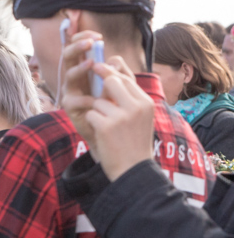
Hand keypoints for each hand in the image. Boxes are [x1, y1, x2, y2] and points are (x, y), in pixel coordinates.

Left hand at [61, 39, 155, 179]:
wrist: (132, 170)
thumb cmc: (133, 144)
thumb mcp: (139, 118)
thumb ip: (129, 98)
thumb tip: (115, 75)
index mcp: (146, 102)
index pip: (126, 78)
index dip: (111, 72)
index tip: (99, 67)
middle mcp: (136, 106)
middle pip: (111, 81)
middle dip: (99, 85)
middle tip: (92, 90)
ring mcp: (122, 116)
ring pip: (98, 101)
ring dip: (96, 112)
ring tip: (105, 127)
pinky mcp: (107, 126)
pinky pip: (91, 115)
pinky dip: (91, 123)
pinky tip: (101, 134)